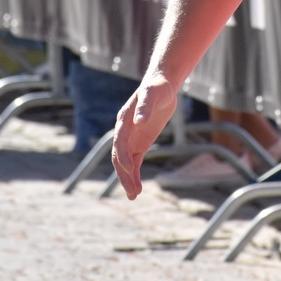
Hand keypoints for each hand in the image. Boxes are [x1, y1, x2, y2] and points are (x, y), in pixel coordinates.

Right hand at [109, 74, 180, 198]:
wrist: (162, 85)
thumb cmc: (157, 88)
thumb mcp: (153, 94)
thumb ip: (145, 107)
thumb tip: (139, 121)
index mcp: (124, 119)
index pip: (120, 141)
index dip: (122, 155)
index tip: (129, 169)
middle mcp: (124, 131)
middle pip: (119, 156)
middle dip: (124, 174)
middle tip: (132, 191)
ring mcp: (131, 138)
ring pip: (126, 162)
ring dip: (128, 178)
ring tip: (134, 195)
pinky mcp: (140, 143)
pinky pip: (135, 161)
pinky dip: (135, 174)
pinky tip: (138, 187)